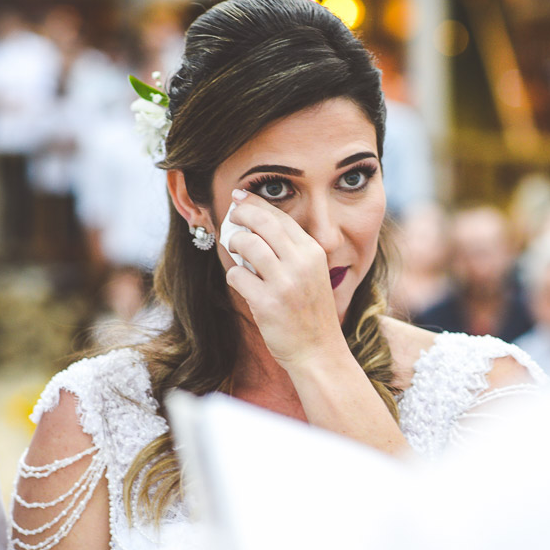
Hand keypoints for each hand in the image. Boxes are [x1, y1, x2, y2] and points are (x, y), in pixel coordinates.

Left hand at [223, 192, 345, 369]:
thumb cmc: (311, 313)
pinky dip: (234, 276)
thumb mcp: (311, 275)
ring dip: (234, 244)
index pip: (280, 217)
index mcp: (313, 252)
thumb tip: (255, 227)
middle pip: (262, 223)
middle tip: (230, 216)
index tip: (240, 198)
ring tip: (234, 249)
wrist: (319, 351)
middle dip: (240, 214)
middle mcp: (301, 263)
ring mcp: (284, 283)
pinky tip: (241, 282)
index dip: (256, 203)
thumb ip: (290, 252)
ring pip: (247, 245)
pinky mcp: (267, 303)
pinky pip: (237, 276)